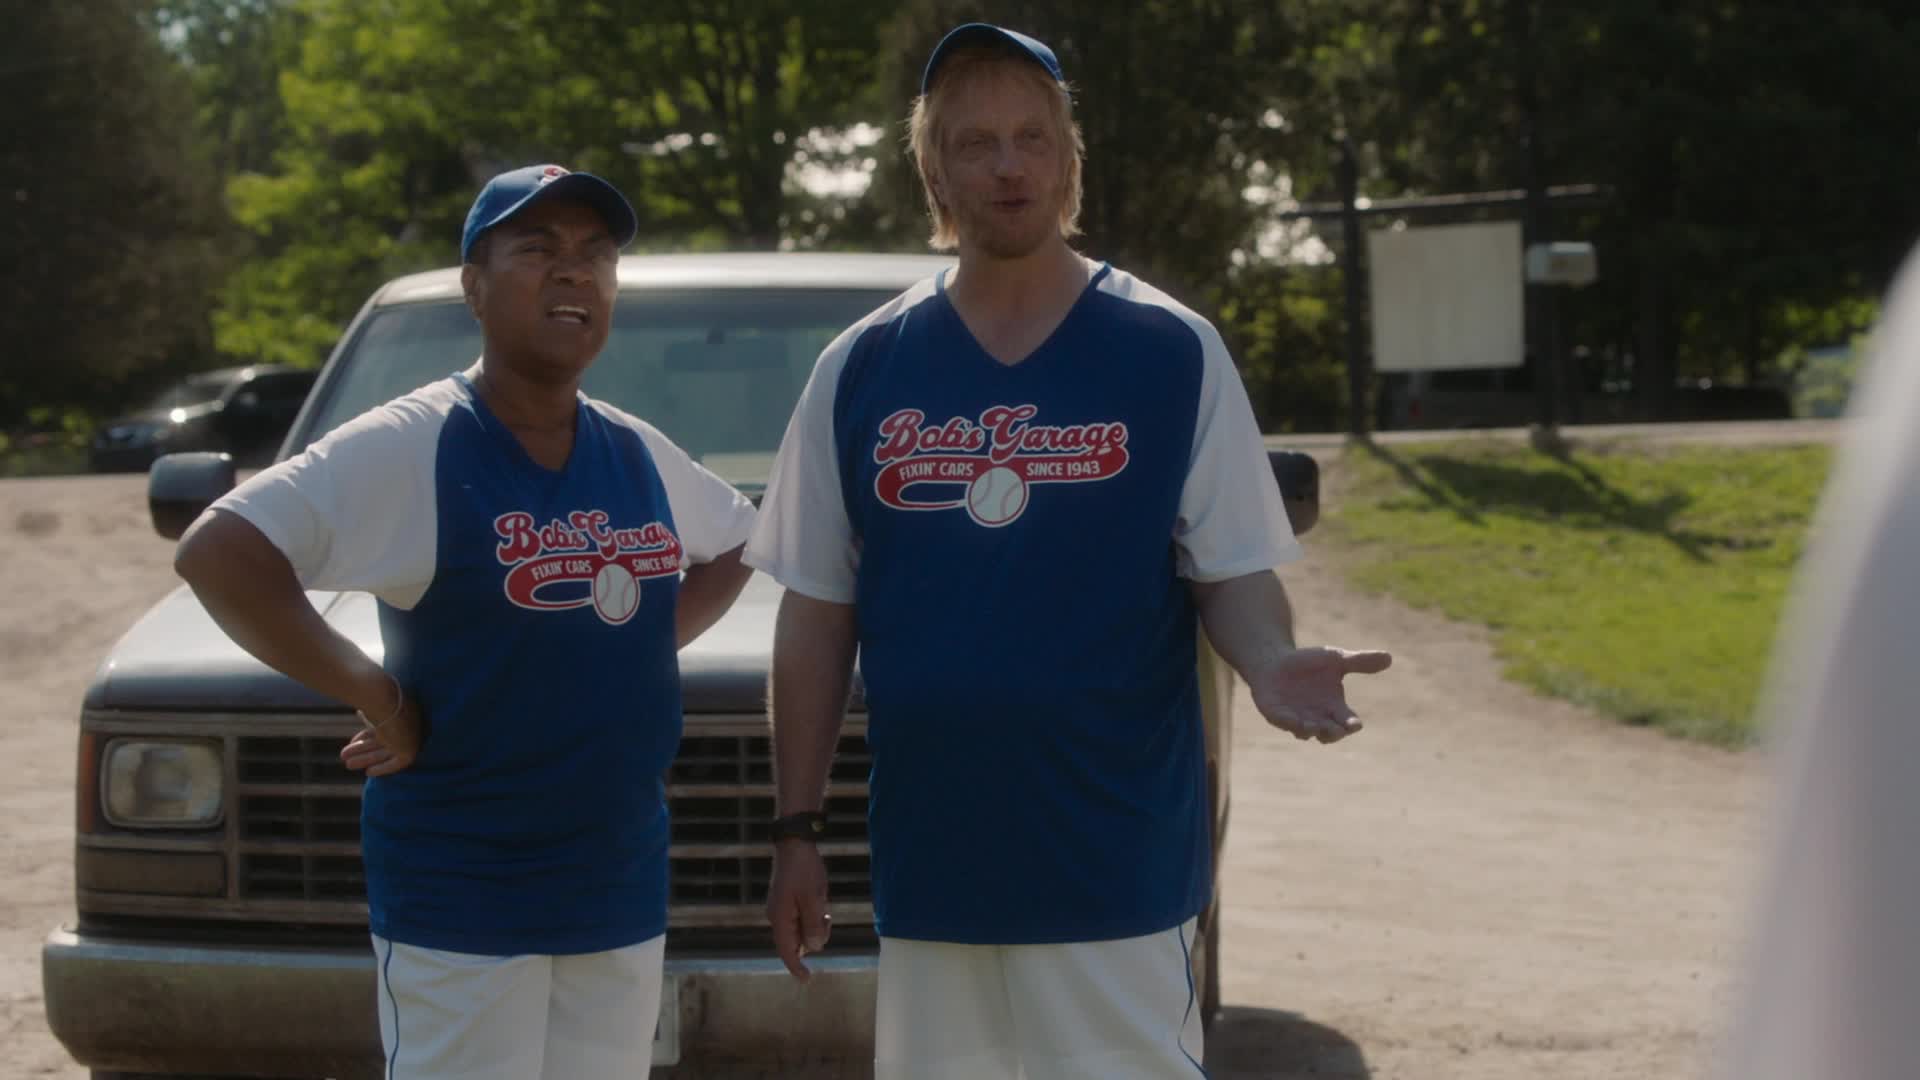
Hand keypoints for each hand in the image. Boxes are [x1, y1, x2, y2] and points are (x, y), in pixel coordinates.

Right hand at [340, 673, 423, 776]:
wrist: (382, 697)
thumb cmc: (371, 695)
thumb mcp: (368, 702)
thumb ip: (367, 711)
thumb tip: (359, 712)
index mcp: (397, 708)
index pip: (380, 726)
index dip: (365, 735)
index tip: (351, 741)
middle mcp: (404, 722)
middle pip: (381, 740)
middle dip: (362, 749)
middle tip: (344, 756)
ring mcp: (408, 734)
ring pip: (385, 751)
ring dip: (366, 758)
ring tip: (347, 764)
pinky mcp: (410, 749)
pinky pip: (397, 763)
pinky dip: (384, 768)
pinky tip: (369, 772)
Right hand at [766, 840, 831, 980]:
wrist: (795, 843)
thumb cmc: (804, 870)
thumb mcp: (813, 899)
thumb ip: (814, 926)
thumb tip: (814, 948)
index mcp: (780, 919)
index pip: (787, 951)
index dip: (796, 967)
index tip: (807, 980)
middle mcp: (778, 917)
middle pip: (798, 941)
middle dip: (815, 934)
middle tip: (825, 914)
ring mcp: (782, 908)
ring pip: (803, 928)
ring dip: (816, 921)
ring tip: (821, 900)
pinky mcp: (788, 900)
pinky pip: (804, 916)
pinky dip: (814, 912)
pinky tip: (819, 895)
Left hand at [1248, 646, 1391, 743]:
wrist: (1276, 661)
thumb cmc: (1309, 663)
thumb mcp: (1337, 660)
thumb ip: (1360, 662)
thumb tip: (1389, 657)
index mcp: (1335, 708)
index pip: (1348, 722)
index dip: (1352, 725)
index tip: (1356, 725)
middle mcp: (1317, 718)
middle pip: (1329, 733)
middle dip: (1333, 733)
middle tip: (1335, 730)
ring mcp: (1296, 718)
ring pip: (1305, 732)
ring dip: (1309, 730)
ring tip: (1311, 726)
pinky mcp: (1276, 714)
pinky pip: (1282, 722)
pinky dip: (1287, 722)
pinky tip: (1291, 718)